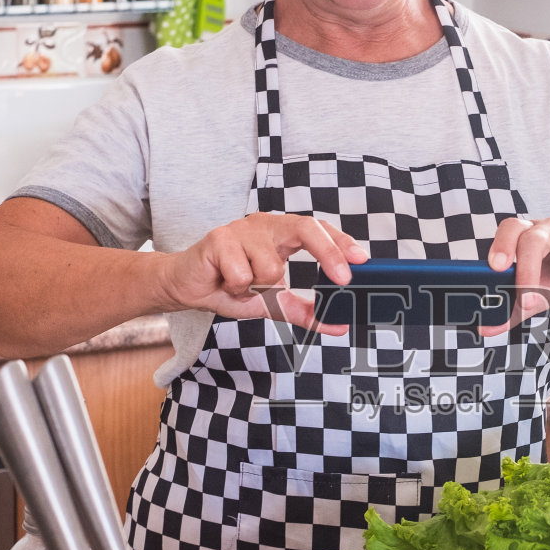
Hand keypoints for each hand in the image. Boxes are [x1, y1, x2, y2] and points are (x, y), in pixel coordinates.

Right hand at [161, 213, 367, 332]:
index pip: (318, 228)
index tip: (362, 260)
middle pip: (305, 229)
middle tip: (343, 278)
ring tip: (242, 288)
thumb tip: (339, 324)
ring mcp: (241, 229)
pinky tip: (225, 284)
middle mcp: (264, 224)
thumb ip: (305, 311)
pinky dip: (236, 289)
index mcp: (281, 233)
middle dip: (328, 253)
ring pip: (271, 267)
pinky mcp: (218, 239)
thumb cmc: (230, 287)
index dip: (341, 242)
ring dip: (258, 289)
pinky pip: (243, 274)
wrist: (187, 288)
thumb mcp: (273, 302)